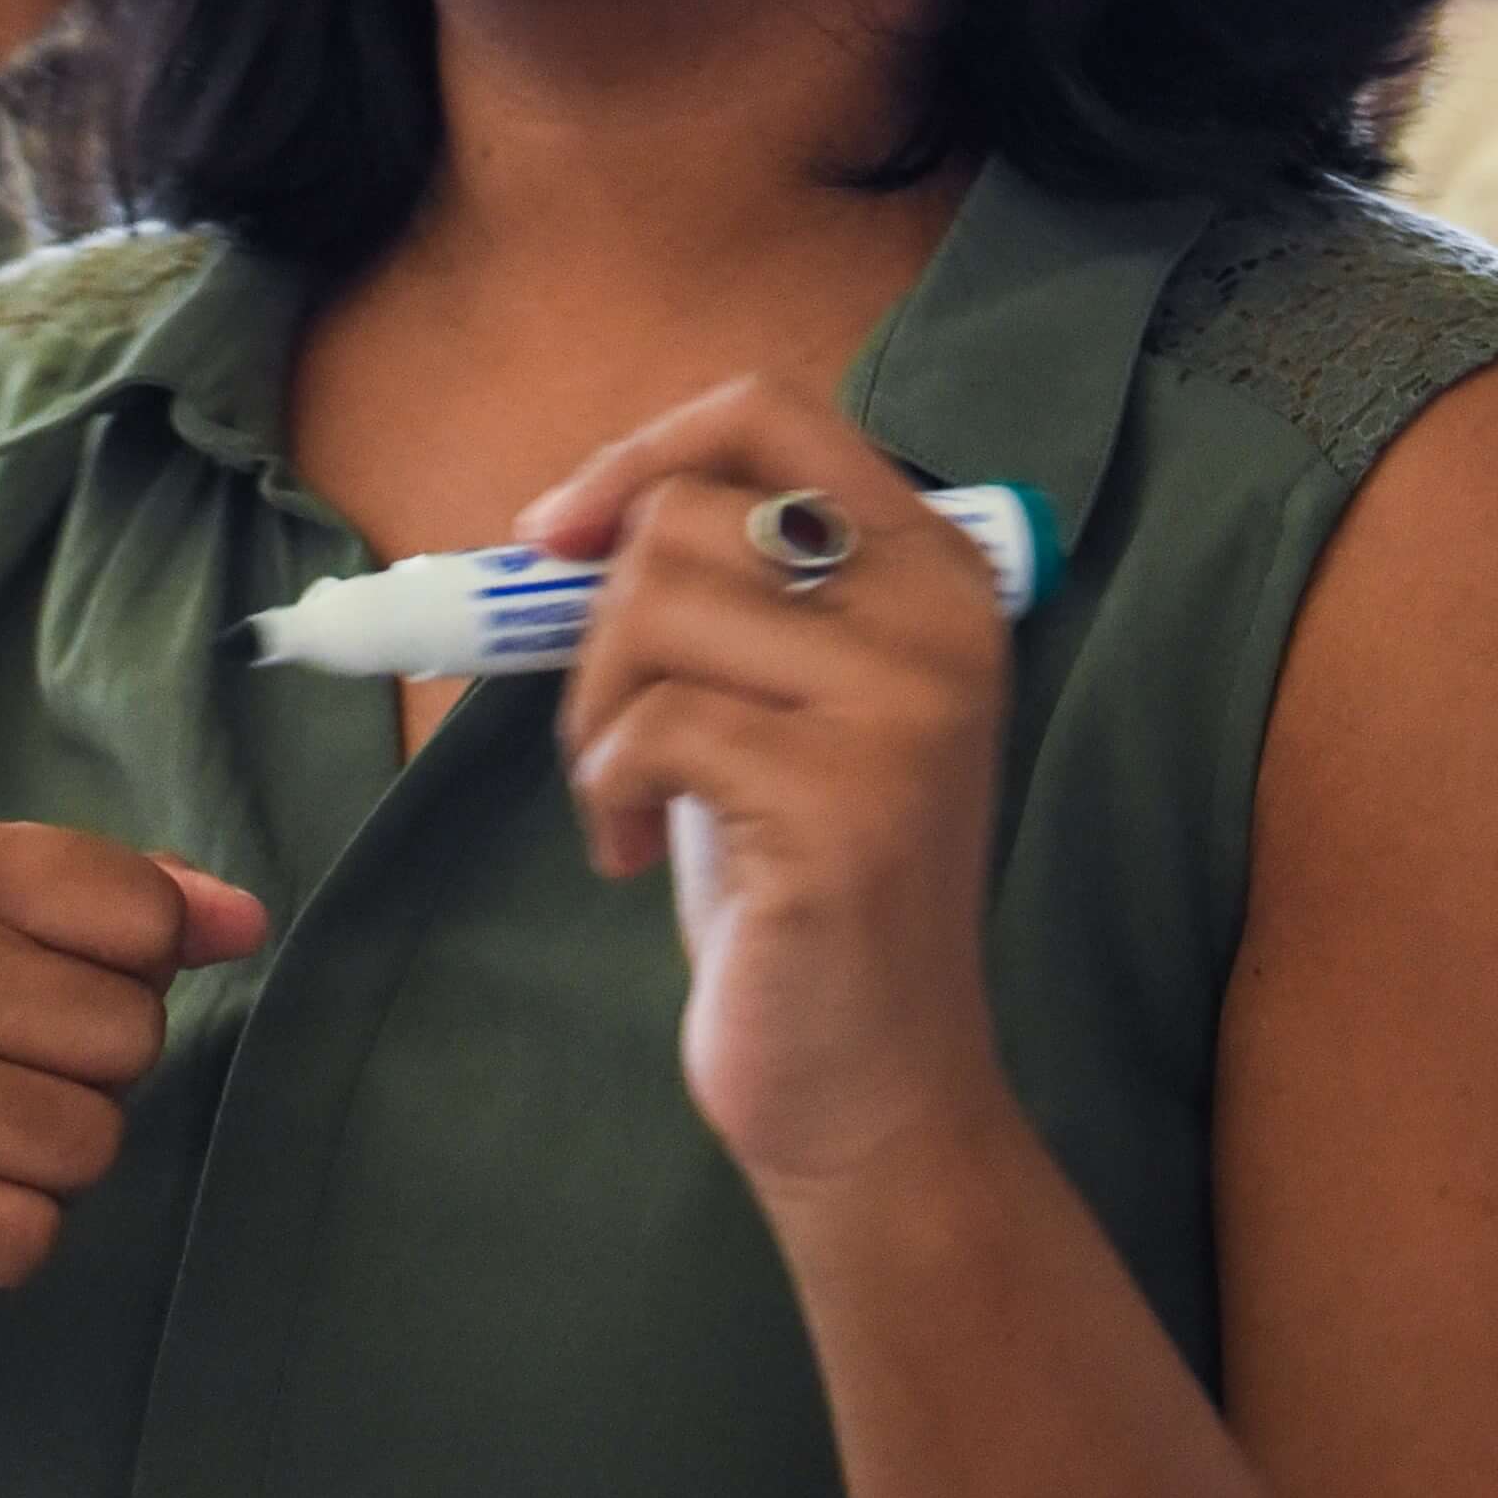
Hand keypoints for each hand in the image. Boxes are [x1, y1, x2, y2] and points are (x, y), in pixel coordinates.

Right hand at [0, 819, 264, 1318]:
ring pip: (91, 1143)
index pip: (144, 913)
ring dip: (54, 1163)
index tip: (53, 983)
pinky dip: (7, 1237)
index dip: (135, 967)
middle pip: (132, 1035)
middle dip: (93, 1073)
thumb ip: (123, 900)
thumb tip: (248, 921)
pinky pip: (30, 1237)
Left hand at [523, 384, 1018, 1196]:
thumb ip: (729, 592)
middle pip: (680, 519)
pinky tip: (635, 857)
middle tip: (617, 740)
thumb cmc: (804, 886)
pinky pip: (648, 728)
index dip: (641, 451)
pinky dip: (603, 793)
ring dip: (595, 715)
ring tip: (629, 802)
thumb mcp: (787, 699)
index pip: (771, 411)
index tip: (558, 536)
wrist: (876, 1087)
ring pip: (653, 611)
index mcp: (935, 566)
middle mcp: (938, 614)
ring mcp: (902, 705)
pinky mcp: (842, 798)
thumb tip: (561, 520)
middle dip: (598, 630)